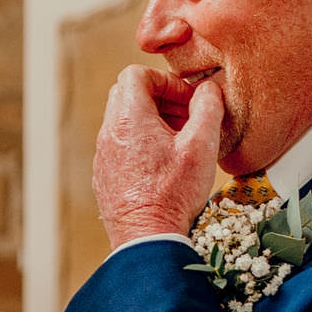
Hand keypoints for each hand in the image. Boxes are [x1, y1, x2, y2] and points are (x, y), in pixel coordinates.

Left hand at [93, 66, 223, 248]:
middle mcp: (108, 133)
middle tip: (186, 117)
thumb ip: (208, 109)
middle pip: (127, 94)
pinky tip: (164, 163)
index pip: (135, 74)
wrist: (145, 237)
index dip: (165, 80)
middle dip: (160, 98)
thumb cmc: (173, 193)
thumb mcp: (202, 145)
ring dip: (152, 121)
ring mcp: (102, 154)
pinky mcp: (104, 174)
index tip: (187, 100)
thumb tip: (208, 90)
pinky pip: (120, 144)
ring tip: (179, 142)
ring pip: (123, 120)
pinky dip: (141, 142)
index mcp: (127, 118)